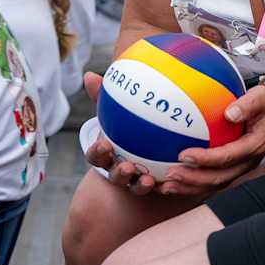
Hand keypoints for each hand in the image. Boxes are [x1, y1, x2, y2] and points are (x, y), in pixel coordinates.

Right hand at [82, 72, 160, 195]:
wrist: (152, 145)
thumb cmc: (129, 125)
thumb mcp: (118, 111)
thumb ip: (105, 96)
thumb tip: (89, 74)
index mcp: (109, 153)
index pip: (97, 155)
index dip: (97, 152)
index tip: (103, 145)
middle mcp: (121, 169)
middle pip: (115, 174)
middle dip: (119, 173)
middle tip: (127, 166)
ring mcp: (137, 180)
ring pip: (136, 186)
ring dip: (140, 185)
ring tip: (148, 180)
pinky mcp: (158, 186)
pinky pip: (161, 189)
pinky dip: (166, 187)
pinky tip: (175, 181)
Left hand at [156, 84, 264, 196]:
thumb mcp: (262, 97)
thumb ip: (247, 104)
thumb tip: (229, 113)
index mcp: (255, 146)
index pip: (228, 156)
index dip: (206, 159)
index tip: (184, 155)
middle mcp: (248, 162)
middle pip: (219, 178)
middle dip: (193, 179)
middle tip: (170, 174)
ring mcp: (241, 167)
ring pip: (215, 184)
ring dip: (191, 187)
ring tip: (167, 186)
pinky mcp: (234, 168)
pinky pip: (213, 180)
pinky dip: (194, 185)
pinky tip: (175, 182)